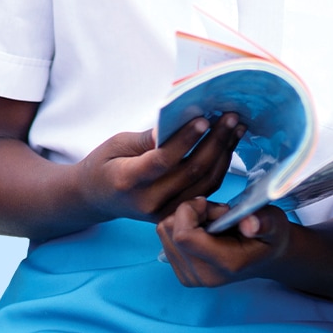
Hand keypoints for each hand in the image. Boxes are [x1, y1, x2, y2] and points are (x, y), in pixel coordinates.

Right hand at [72, 113, 243, 224]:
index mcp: (128, 180)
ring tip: (236, 128)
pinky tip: (228, 148)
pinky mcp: (176, 215)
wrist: (96, 198)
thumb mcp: (116, 143)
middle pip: (190, 172)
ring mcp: (164, 212)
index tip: (204, 119)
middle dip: (215, 142)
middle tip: (231, 117)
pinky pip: (205, 192)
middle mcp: (148, 201)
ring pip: (204, 184)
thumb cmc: (105, 164)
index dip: (185, 140)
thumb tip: (172, 123)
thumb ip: (145, 138)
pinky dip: (220, 170)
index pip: (163, 160)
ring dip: (224, 154)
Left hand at [157, 196, 291, 287]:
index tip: (211, 204)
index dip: (191, 211)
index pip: (183, 236)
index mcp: (225, 263)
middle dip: (189, 213)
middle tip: (214, 213)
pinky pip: (165, 240)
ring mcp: (192, 278)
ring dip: (185, 220)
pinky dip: (181, 228)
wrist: (268, 256)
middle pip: (170, 232)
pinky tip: (203, 230)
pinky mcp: (184, 274)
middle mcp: (204, 276)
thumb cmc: (269, 235)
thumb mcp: (274, 223)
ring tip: (210, 221)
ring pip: (164, 234)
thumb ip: (264, 222)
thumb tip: (250, 224)